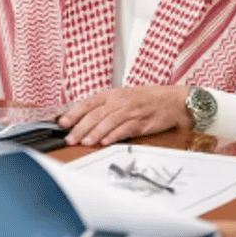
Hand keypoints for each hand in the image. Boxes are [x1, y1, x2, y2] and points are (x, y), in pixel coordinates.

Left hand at [57, 85, 189, 145]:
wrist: (173, 101)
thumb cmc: (147, 100)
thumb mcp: (123, 98)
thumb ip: (104, 108)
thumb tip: (82, 120)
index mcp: (112, 94)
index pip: (88, 103)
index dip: (74, 113)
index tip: (62, 123)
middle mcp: (119, 101)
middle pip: (95, 114)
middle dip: (80, 127)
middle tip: (69, 138)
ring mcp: (130, 111)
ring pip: (108, 122)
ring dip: (94, 133)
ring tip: (84, 142)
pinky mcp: (141, 122)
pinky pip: (125, 129)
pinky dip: (114, 136)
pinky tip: (105, 142)